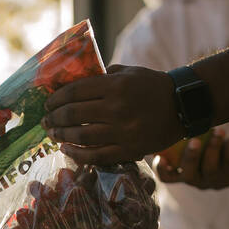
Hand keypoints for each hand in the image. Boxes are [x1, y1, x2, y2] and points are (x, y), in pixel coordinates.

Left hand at [43, 64, 181, 164]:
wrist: (182, 106)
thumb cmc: (152, 86)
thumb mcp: (128, 72)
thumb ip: (102, 76)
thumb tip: (72, 82)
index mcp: (115, 86)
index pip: (75, 92)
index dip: (56, 98)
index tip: (48, 103)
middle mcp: (117, 108)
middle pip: (74, 114)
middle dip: (54, 118)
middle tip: (45, 121)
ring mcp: (123, 132)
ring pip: (81, 136)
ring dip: (61, 136)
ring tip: (53, 134)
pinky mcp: (129, 150)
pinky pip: (96, 156)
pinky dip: (77, 154)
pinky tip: (67, 150)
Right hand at [155, 127, 228, 189]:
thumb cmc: (209, 146)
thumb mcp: (196, 143)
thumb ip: (183, 138)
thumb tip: (169, 119)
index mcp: (183, 173)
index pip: (167, 177)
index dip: (161, 170)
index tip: (161, 157)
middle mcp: (197, 180)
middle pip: (189, 174)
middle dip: (191, 157)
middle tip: (194, 141)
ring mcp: (215, 180)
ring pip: (211, 167)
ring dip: (213, 147)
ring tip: (218, 131)